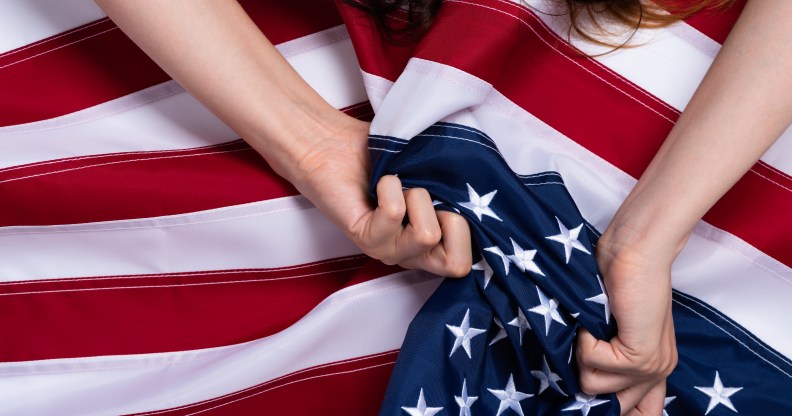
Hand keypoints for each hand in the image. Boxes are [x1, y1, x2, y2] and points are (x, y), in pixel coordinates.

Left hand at [277, 115, 472, 276]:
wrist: (333, 143)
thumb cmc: (381, 154)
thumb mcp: (432, 172)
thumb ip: (457, 187)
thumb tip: (483, 186)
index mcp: (429, 243)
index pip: (464, 265)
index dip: (468, 230)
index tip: (449, 199)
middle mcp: (408, 254)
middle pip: (455, 266)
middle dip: (452, 220)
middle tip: (424, 197)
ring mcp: (386, 250)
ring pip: (428, 235)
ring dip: (418, 196)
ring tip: (398, 185)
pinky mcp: (364, 237)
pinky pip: (395, 214)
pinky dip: (392, 186)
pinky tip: (380, 181)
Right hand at [576, 223, 679, 415]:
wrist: (635, 253)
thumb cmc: (617, 281)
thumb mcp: (612, 328)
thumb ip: (607, 358)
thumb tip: (578, 384)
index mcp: (654, 369)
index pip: (644, 414)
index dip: (613, 411)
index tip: (592, 403)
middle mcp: (657, 373)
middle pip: (611, 406)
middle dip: (585, 378)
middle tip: (584, 348)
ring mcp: (651, 367)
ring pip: (591, 385)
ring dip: (581, 353)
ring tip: (592, 327)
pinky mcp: (640, 356)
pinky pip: (591, 361)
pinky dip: (584, 337)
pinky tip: (595, 318)